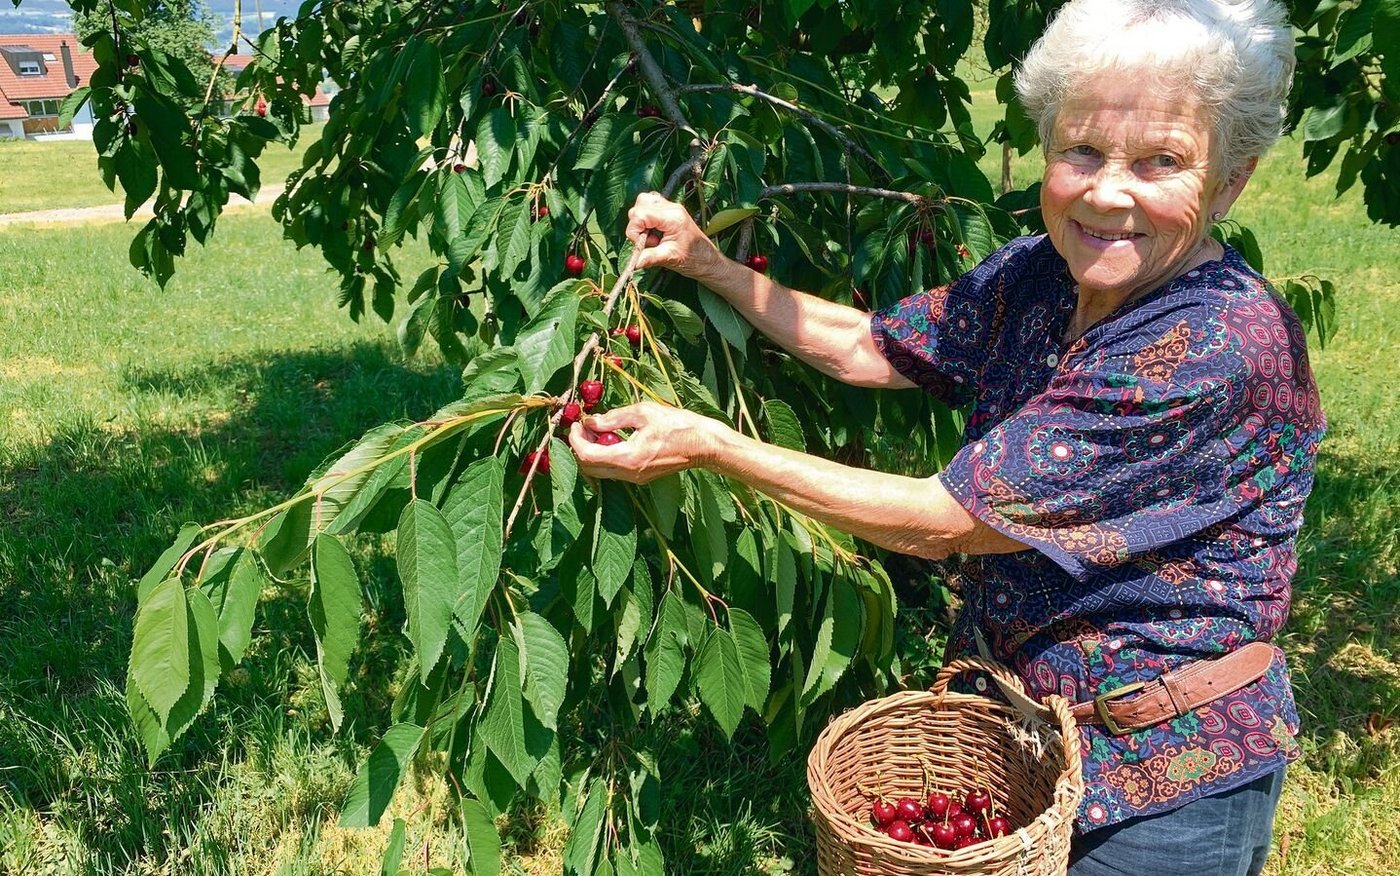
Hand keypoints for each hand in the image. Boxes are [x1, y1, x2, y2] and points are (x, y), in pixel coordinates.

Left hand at [567, 401, 721, 483]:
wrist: (703, 444)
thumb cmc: (678, 425)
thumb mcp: (644, 412)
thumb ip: (613, 418)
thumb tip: (591, 421)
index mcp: (628, 457)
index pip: (587, 455)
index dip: (575, 439)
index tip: (576, 424)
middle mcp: (629, 473)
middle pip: (589, 468)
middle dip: (579, 447)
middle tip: (582, 427)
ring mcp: (635, 478)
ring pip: (600, 471)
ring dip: (592, 452)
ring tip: (596, 430)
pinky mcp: (641, 477)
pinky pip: (613, 470)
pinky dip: (605, 456)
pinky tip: (612, 438)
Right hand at [626, 192, 724, 281]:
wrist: (708, 260)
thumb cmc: (694, 259)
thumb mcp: (669, 258)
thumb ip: (649, 257)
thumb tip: (634, 262)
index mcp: (672, 217)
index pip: (640, 214)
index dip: (634, 230)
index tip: (641, 244)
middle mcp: (672, 207)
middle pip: (640, 206)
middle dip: (637, 225)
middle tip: (651, 241)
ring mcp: (671, 207)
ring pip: (644, 202)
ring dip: (641, 220)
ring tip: (653, 236)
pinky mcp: (670, 210)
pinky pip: (651, 204)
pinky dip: (647, 217)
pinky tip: (654, 230)